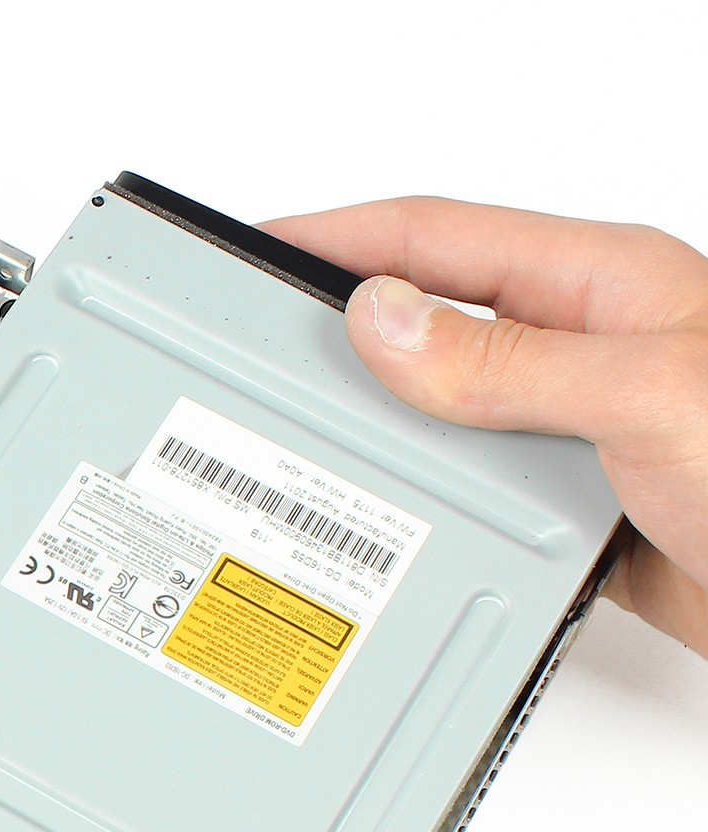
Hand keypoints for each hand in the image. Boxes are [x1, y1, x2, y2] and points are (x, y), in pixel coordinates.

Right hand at [263, 198, 707, 654]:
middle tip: (250, 360)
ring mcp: (574, 433)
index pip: (437, 236)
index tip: (253, 250)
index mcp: (601, 285)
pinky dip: (415, 516)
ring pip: (437, 421)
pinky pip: (468, 502)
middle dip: (335, 337)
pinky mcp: (577, 515)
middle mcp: (581, 351)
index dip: (338, 237)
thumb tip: (384, 323)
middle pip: (425, 325)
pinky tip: (382, 529)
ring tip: (295, 450)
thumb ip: (506, 361)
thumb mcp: (646, 396)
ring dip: (373, 437)